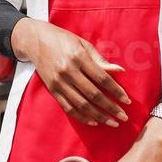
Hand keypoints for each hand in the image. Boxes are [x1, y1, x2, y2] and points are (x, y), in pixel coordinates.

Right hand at [11, 21, 131, 126]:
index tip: (127, 101)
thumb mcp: (83, 44)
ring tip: (112, 123)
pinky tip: (94, 122)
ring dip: (99, 116)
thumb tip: (120, 71)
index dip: (116, 91)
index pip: (102, 78)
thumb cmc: (63, 39)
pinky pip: (68, 107)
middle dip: (110, 108)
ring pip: (81, 104)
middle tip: (124, 117)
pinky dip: (82, 117)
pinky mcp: (52, 90)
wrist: (35, 40)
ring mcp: (59, 82)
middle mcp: (68, 71)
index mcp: (78, 57)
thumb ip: (101, 60)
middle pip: (93, 94)